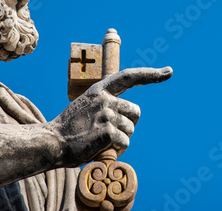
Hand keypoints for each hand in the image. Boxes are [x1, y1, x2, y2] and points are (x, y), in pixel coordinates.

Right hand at [51, 67, 172, 167]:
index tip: (168, 71)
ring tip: (100, 140)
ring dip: (121, 139)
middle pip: (136, 112)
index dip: (150, 74)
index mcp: (100, 90)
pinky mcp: (107, 131)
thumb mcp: (87, 106)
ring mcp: (106, 114)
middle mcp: (105, 98)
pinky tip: (101, 148)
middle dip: (128, 124)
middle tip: (108, 132)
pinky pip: (125, 142)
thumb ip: (106, 104)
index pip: (129, 76)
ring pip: (131, 129)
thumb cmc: (72, 128)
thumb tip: (129, 115)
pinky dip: (117, 149)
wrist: (52, 142)